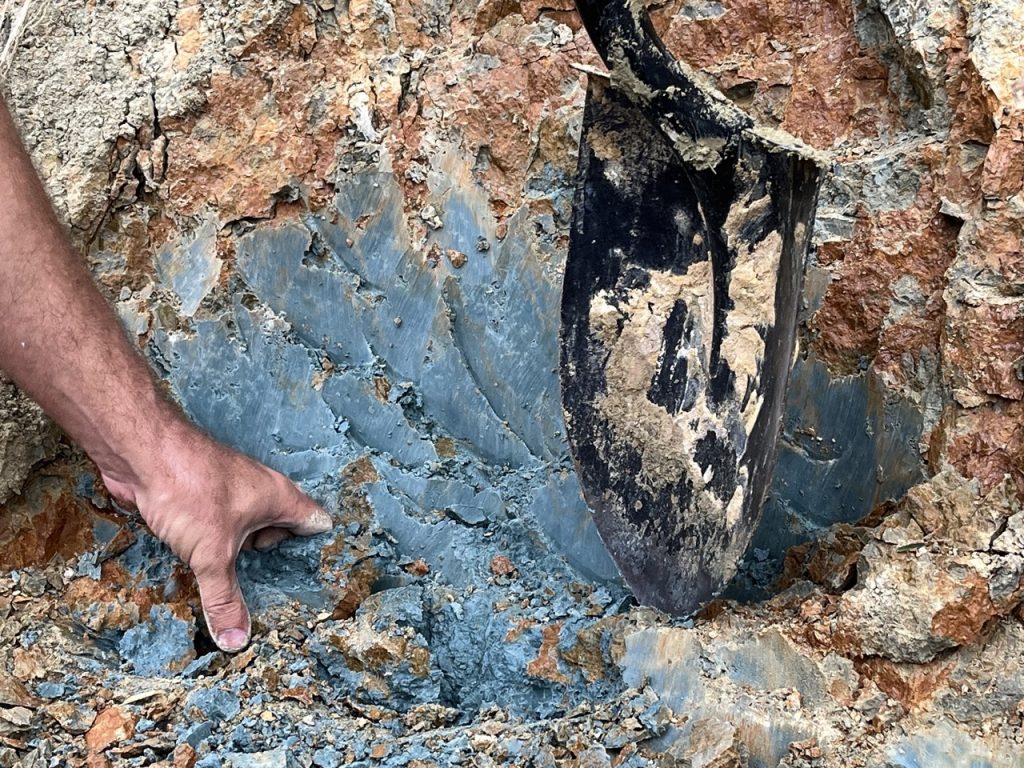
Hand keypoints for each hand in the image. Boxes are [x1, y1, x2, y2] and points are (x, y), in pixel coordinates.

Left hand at [100, 424, 332, 651]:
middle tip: (264, 589)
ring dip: (238, 550)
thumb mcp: (212, 554)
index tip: (315, 580)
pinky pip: (219, 524)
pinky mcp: (202, 494)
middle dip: (271, 556)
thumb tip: (237, 642)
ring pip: (246, 526)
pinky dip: (214, 542)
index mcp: (280, 498)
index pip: (314, 522)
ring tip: (228, 577)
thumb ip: (225, 599)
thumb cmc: (191, 489)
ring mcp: (230, 491)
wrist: (142, 452)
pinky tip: (198, 559)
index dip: (317, 549)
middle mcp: (260, 492)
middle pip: (280, 528)